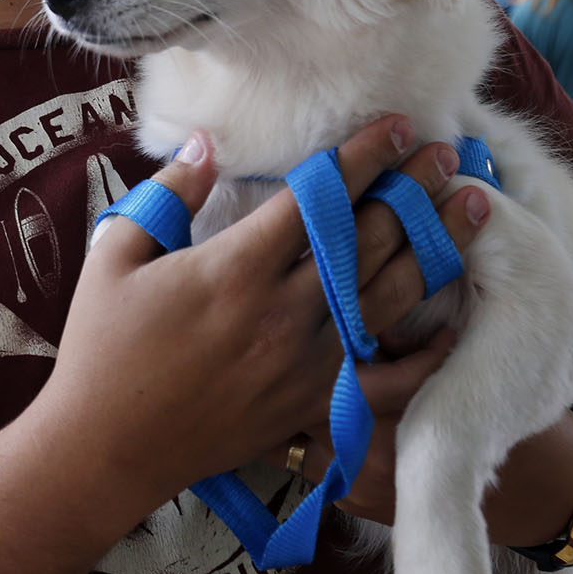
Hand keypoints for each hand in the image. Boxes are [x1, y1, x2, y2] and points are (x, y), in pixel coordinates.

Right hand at [35, 115, 491, 520]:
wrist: (106, 448)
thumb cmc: (102, 347)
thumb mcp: (116, 255)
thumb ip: (167, 195)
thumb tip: (205, 144)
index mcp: (234, 268)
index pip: (317, 198)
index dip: (363, 157)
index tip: (398, 126)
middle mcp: (282, 313)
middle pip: (366, 239)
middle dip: (412, 189)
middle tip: (450, 153)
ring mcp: (304, 364)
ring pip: (388, 298)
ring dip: (434, 248)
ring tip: (470, 209)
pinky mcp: (311, 406)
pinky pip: (385, 382)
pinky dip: (424, 355)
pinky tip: (452, 323)